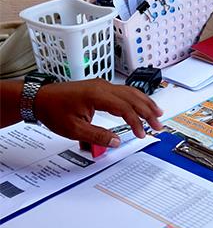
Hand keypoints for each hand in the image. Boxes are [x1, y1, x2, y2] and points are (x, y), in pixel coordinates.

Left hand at [35, 79, 162, 146]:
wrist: (38, 98)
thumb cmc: (53, 110)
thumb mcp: (74, 129)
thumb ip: (97, 136)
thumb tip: (116, 142)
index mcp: (97, 95)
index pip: (125, 108)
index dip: (136, 122)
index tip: (141, 134)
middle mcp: (103, 86)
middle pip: (133, 97)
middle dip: (148, 111)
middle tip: (158, 124)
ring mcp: (103, 85)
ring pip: (131, 92)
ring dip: (146, 103)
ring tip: (158, 113)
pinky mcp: (101, 87)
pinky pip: (124, 91)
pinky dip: (137, 98)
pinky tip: (142, 104)